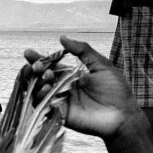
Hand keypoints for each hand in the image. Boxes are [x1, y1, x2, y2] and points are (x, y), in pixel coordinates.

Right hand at [23, 36, 141, 138]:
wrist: (123, 114)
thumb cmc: (116, 89)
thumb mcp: (101, 64)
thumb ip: (83, 50)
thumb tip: (62, 37)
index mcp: (71, 75)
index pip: (50, 66)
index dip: (38, 59)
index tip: (29, 53)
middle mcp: (63, 88)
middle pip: (41, 78)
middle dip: (35, 70)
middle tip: (38, 66)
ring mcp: (61, 102)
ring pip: (39, 92)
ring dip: (37, 83)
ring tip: (46, 76)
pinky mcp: (61, 115)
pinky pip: (45, 107)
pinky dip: (41, 98)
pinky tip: (45, 90)